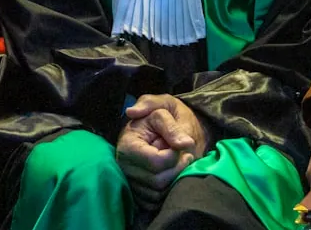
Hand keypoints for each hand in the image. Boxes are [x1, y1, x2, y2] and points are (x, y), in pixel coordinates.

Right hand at [116, 95, 208, 209]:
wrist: (159, 126)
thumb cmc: (162, 114)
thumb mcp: (165, 108)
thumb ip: (172, 125)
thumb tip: (185, 143)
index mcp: (127, 145)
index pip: (156, 162)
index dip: (174, 155)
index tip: (181, 143)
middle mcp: (124, 166)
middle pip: (158, 181)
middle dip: (178, 168)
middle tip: (186, 155)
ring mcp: (130, 181)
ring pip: (158, 194)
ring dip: (175, 179)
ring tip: (179, 163)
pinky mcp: (136, 193)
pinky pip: (155, 202)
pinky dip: (168, 191)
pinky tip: (172, 174)